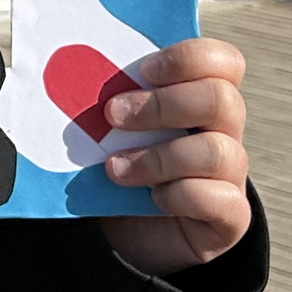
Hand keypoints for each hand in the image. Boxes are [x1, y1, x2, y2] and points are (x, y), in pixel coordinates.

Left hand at [94, 38, 250, 278]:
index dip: (188, 59)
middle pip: (222, 99)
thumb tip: (60, 67)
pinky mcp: (230, 216)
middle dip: (164, 105)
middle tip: (113, 114)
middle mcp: (224, 131)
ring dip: (160, 157)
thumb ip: (104, 96)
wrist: (127, 232)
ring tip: (114, 168)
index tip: (143, 70)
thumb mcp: (108, 126)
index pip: (224, 61)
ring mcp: (230, 174)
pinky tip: (152, 198)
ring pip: (219, 151)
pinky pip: (222, 200)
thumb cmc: (117, 161)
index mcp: (199, 96)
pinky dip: (179, 195)